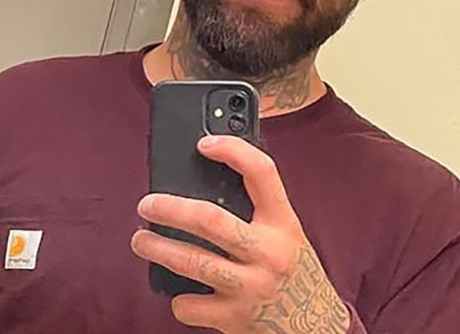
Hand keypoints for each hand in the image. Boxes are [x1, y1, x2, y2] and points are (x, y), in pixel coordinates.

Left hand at [131, 135, 351, 333]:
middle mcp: (269, 253)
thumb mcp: (287, 235)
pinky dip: (179, 299)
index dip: (232, 150)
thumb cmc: (293, 273)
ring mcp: (252, 286)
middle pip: (209, 219)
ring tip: (141, 241)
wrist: (319, 328)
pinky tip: (180, 293)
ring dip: (157, 248)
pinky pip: (190, 305)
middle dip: (169, 209)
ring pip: (191, 261)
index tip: (204, 144)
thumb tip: (202, 187)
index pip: (261, 173)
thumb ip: (256, 213)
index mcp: (283, 224)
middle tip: (147, 205)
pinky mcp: (235, 317)